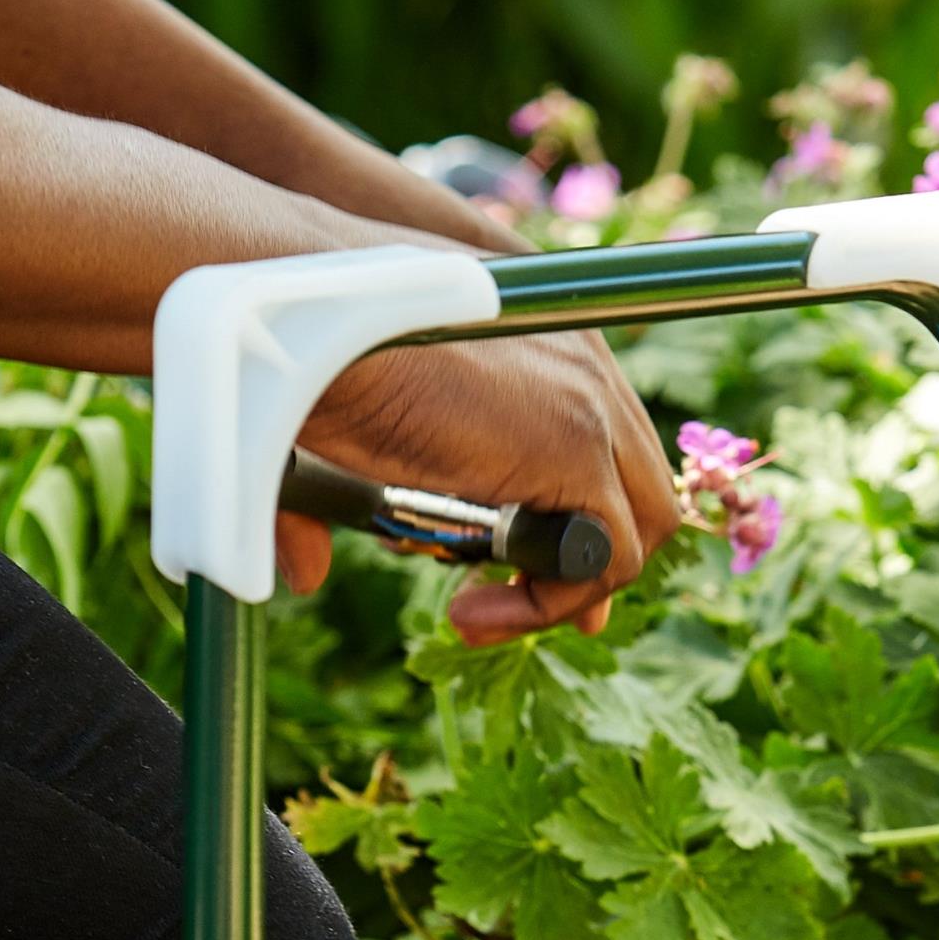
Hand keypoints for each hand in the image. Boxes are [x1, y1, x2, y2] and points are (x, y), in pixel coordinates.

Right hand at [282, 325, 679, 642]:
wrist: (299, 324)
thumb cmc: (298, 358)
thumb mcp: (337, 434)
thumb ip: (350, 495)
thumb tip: (311, 577)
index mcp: (544, 334)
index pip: (604, 440)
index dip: (575, 519)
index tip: (513, 572)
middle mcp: (584, 358)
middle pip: (640, 485)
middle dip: (584, 563)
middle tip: (501, 601)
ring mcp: (590, 401)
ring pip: (636, 529)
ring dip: (560, 593)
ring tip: (471, 615)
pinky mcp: (576, 446)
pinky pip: (607, 559)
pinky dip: (547, 605)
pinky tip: (466, 614)